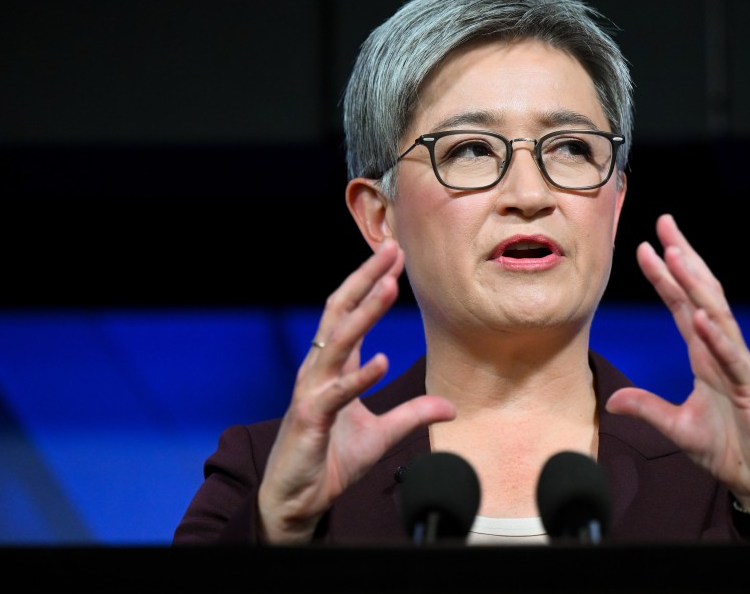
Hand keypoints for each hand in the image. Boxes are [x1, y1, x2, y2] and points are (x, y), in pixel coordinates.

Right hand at [257, 238, 455, 542]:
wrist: (298, 500)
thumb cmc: (330, 460)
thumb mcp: (382, 434)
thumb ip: (412, 414)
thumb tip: (451, 406)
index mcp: (333, 367)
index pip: (351, 313)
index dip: (372, 283)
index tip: (395, 256)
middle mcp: (319, 370)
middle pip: (341, 312)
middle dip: (366, 279)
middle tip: (391, 249)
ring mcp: (312, 391)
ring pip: (337, 342)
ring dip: (365, 313)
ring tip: (389, 285)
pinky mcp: (310, 418)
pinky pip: (337, 393)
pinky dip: (359, 375)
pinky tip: (380, 359)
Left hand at [606, 214, 749, 536]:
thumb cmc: (728, 450)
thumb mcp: (677, 428)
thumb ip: (647, 410)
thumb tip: (612, 401)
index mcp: (704, 356)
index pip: (681, 306)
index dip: (664, 277)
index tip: (643, 248)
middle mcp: (721, 352)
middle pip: (701, 296)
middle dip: (684, 259)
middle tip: (665, 223)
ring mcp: (738, 367)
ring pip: (717, 316)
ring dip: (697, 285)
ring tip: (678, 255)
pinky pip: (733, 359)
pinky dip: (717, 337)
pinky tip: (702, 316)